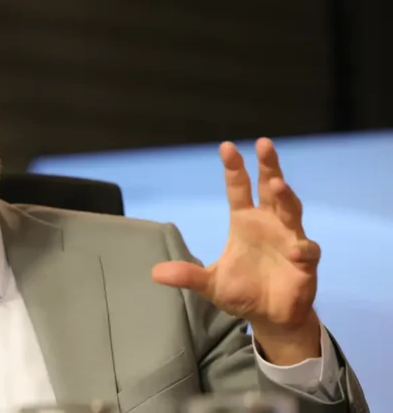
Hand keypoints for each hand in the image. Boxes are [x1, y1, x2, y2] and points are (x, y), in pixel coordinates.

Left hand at [152, 138, 321, 363]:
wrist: (270, 316)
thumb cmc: (242, 291)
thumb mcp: (211, 284)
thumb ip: (188, 276)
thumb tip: (155, 273)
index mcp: (245, 222)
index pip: (239, 189)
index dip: (234, 169)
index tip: (226, 147)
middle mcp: (269, 223)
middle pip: (271, 188)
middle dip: (268, 166)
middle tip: (263, 144)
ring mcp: (290, 238)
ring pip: (291, 211)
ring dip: (286, 197)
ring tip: (278, 184)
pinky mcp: (305, 261)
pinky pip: (307, 250)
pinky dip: (303, 249)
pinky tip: (297, 251)